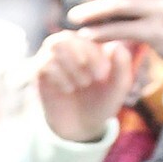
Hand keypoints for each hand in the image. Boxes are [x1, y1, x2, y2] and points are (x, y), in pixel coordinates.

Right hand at [34, 30, 135, 144]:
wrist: (81, 126)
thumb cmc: (102, 102)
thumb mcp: (119, 86)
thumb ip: (123, 65)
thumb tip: (116, 44)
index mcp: (89, 43)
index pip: (88, 35)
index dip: (95, 53)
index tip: (103, 75)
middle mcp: (68, 46)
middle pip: (68, 37)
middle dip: (82, 57)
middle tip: (91, 80)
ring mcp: (51, 58)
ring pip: (54, 44)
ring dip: (70, 65)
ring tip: (81, 84)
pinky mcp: (39, 73)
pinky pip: (44, 64)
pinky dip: (59, 76)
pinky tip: (69, 89)